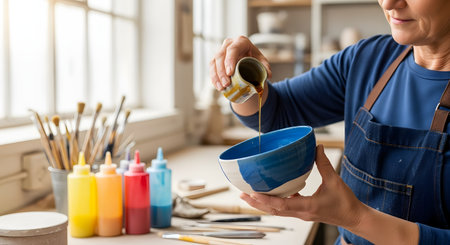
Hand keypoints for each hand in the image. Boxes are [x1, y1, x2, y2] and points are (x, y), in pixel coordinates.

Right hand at [209, 36, 271, 90]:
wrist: (248, 59)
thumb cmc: (255, 59)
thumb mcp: (262, 62)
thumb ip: (265, 68)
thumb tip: (268, 75)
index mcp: (241, 42)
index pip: (233, 49)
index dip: (229, 60)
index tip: (230, 73)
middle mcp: (229, 44)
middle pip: (221, 56)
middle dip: (222, 71)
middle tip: (226, 84)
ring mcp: (221, 51)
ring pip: (214, 62)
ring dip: (216, 76)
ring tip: (221, 88)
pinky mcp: (216, 59)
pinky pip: (211, 68)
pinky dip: (214, 78)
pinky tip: (217, 86)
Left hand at [240, 144, 364, 229]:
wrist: (354, 218)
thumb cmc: (345, 202)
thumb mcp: (335, 181)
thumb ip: (324, 164)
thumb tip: (317, 147)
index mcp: (307, 206)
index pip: (281, 205)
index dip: (265, 199)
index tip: (253, 193)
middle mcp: (300, 212)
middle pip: (273, 210)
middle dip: (256, 203)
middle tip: (242, 193)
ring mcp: (301, 214)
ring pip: (277, 210)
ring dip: (262, 204)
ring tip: (249, 195)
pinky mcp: (303, 212)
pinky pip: (285, 207)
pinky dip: (275, 201)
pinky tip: (270, 193)